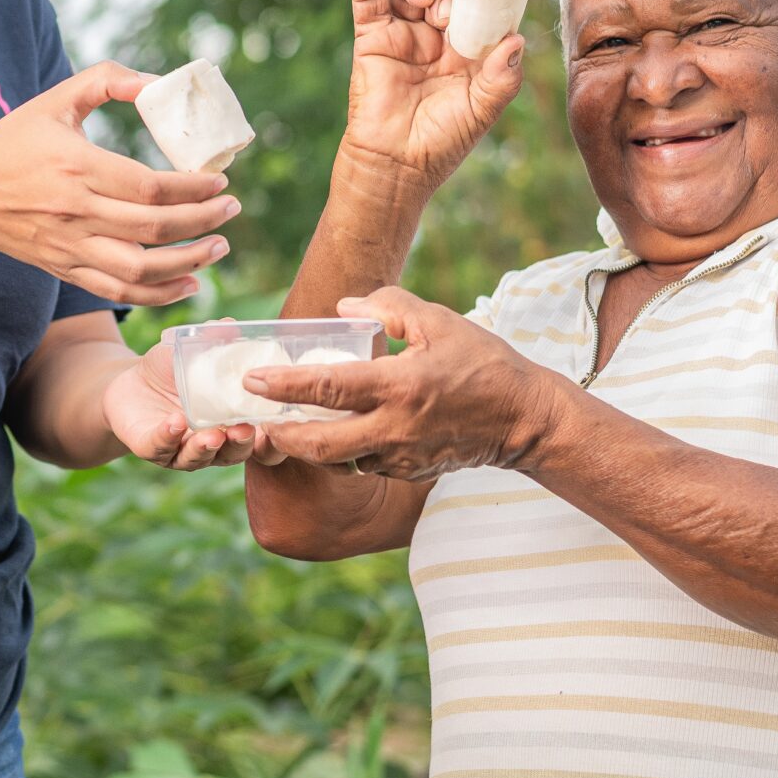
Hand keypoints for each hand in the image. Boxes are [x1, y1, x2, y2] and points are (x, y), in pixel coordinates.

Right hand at [0, 63, 239, 305]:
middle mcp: (74, 212)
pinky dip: (159, 294)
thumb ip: (106, 80)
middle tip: (231, 209)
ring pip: (140, 269)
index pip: (148, 187)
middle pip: (153, 228)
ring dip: (189, 262)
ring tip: (219, 247)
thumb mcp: (56, 100)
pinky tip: (190, 282)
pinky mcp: (66, 269)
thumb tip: (156, 81)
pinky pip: (119, 291)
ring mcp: (70, 246)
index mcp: (76, 166)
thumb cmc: (14, 141)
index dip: (192, 188)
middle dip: (203, 221)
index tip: (220, 181)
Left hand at [102, 340, 270, 469]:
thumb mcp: (194, 352)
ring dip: (207, 448)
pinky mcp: (151, 449)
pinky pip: (161, 448)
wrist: (133, 381)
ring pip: (199, 458)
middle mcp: (214, 445)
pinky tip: (175, 422)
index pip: (263, 443)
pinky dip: (169, 437)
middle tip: (243, 430)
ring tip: (213, 434)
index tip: (280, 425)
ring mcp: (182, 450)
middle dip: (241, 444)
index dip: (275, 442)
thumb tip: (230, 325)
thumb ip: (214, 341)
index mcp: (234, 423)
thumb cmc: (175, 370)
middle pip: (234, 454)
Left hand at [244, 287, 560, 480]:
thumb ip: (390, 307)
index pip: (328, 387)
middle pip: (321, 444)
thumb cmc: (483, 363)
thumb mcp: (440, 321)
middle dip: (282, 435)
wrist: (524, 418)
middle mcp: (395, 428)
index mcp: (399, 386)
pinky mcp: (409, 471)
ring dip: (311, 447)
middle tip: (257, 420)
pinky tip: (338, 433)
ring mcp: (402, 456)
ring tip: (287, 427)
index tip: (253, 379)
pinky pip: (365, 465)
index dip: (285, 385)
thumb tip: (345, 305)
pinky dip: (346, 452)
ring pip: (340, 460)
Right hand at [338, 0, 524, 189]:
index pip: (479, 7)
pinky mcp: (372, 38)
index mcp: (467, 50)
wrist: (398, 165)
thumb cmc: (442, 142)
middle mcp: (436, 37)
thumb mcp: (482, 110)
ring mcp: (403, 34)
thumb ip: (502, 78)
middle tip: (450, 14)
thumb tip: (516, 40)